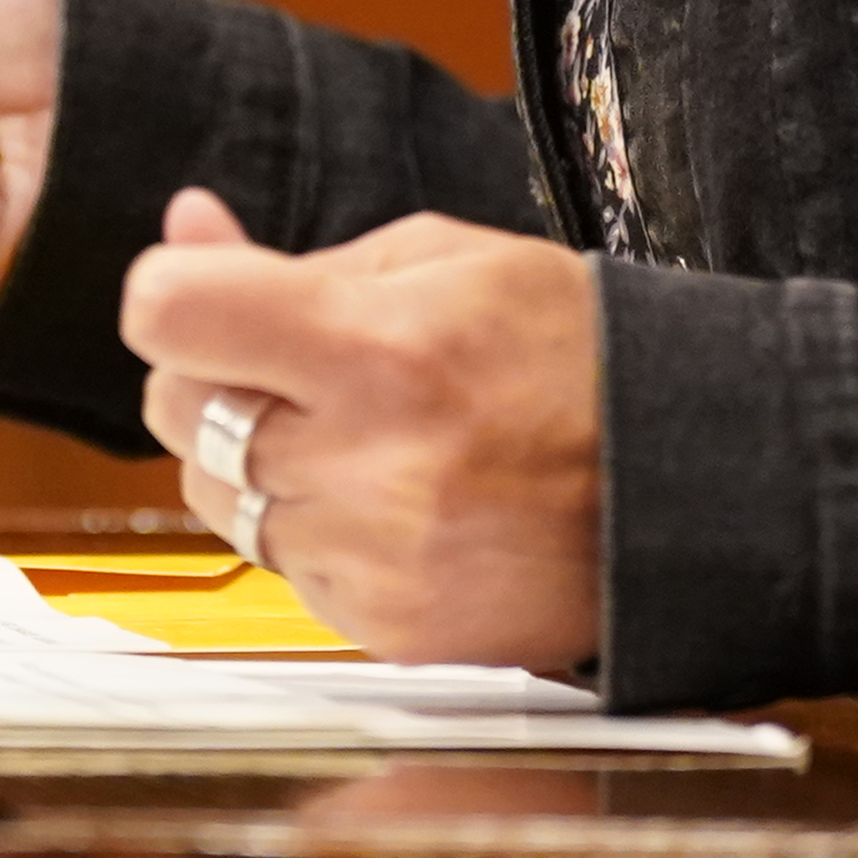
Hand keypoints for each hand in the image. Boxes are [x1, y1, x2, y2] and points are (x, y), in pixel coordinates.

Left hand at [125, 192, 602, 670]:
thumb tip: (183, 227)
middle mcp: (364, 465)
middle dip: (214, 375)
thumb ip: (294, 258)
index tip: (203, 295)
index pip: (171, 316)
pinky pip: (281, 566)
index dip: (171, 293)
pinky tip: (396, 501)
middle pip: (174, 408)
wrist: (686, 486)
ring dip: (258, 457)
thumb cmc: (567, 352)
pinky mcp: (386, 630)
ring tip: (365, 432)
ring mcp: (373, 561)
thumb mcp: (441, 261)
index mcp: (379, 349)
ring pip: (214, 494)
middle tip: (305, 363)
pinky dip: (314, 529)